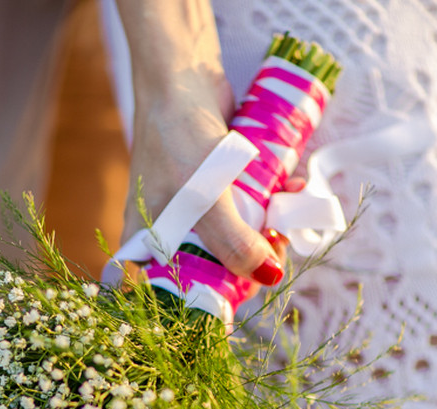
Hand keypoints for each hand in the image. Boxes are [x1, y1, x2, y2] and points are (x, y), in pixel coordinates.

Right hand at [115, 0, 285, 288]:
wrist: (182, 76)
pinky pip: (248, 207)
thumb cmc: (177, 138)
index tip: (236, 298)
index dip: (199, 304)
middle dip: (249, 265)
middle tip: (276, 251)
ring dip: (269, 230)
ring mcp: (196, 209)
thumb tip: (267, 277)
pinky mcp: (220, 187)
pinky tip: (290, 187)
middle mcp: (169, 231)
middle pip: (210, 270)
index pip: (166, 293)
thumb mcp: (204, 198)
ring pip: (236, 239)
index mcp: (147, 244)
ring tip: (288, 212)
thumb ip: (233, 242)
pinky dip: (271, 202)